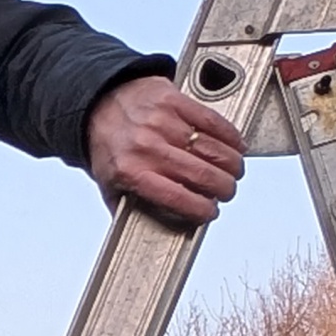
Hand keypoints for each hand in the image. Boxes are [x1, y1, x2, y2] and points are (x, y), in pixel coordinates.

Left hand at [86, 75, 243, 224]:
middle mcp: (147, 147)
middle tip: (226, 192)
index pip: (177, 197)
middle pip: (202, 174)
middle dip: (223, 188)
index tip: (210, 212)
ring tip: (233, 172)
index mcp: (131, 172)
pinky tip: (236, 146)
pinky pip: (213, 121)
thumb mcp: (108, 183)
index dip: (202, 209)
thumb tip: (143, 233)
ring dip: (231, 165)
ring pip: (212, 149)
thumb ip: (126, 208)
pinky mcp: (175, 102)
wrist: (100, 103)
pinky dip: (231, 137)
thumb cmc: (108, 144)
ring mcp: (162, 122)